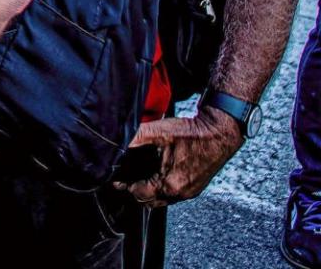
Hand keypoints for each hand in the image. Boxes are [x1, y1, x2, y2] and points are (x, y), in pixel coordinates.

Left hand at [116, 112, 244, 206]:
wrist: (220, 132)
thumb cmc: (193, 133)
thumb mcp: (158, 132)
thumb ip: (134, 138)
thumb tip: (115, 143)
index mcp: (170, 184)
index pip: (138, 195)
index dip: (123, 187)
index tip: (114, 180)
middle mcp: (181, 193)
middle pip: (149, 202)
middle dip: (133, 192)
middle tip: (123, 180)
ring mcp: (190, 192)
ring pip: (161, 200)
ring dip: (147, 191)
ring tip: (136, 177)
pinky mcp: (196, 187)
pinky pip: (172, 194)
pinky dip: (160, 188)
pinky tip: (154, 174)